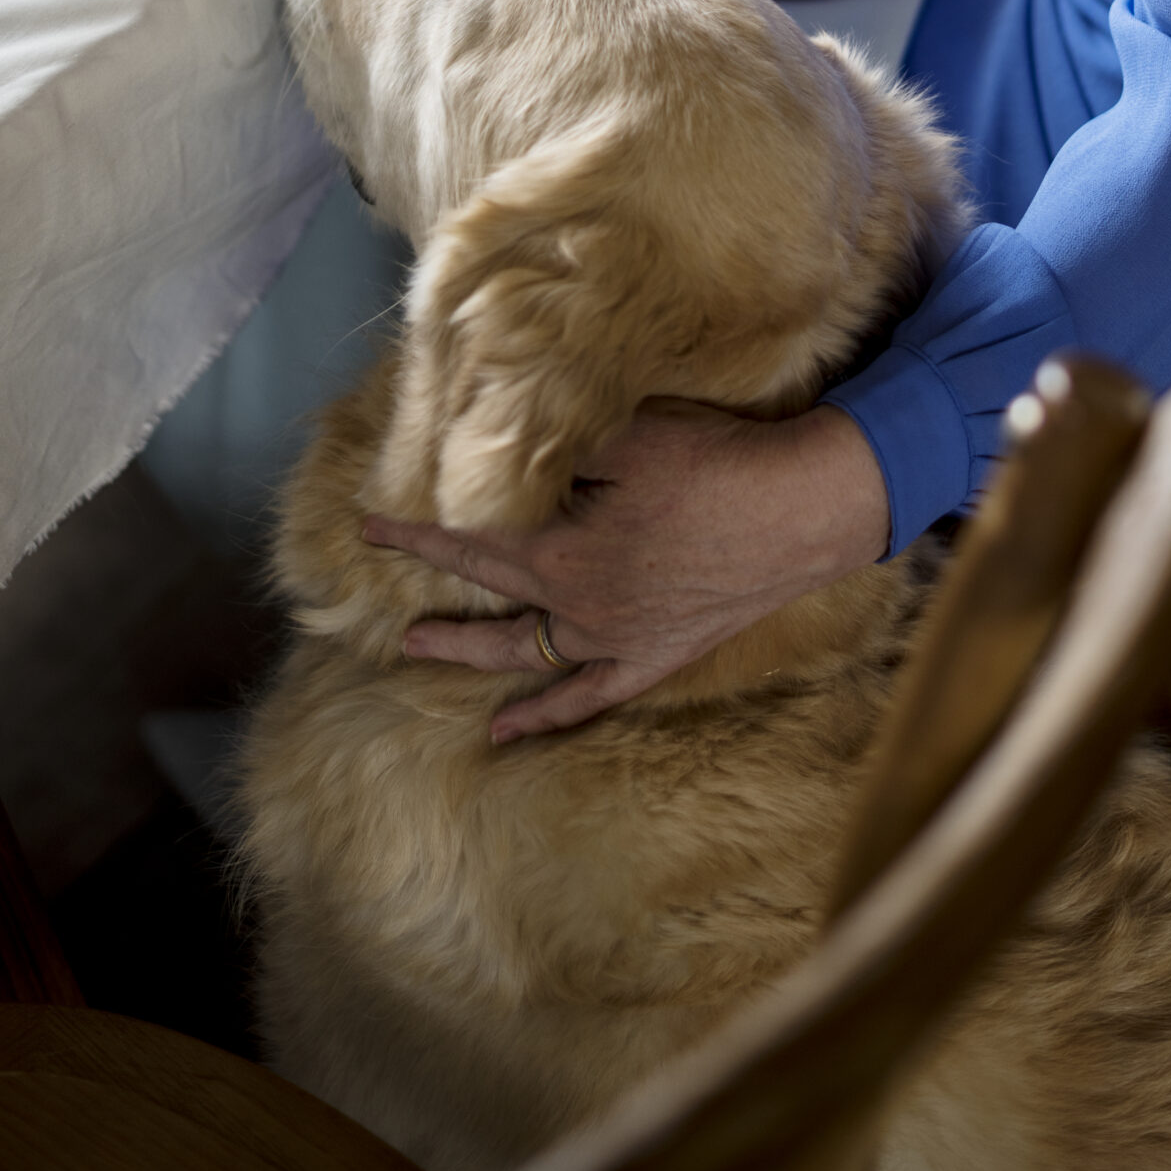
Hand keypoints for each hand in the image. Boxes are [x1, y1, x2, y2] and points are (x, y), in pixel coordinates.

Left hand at [367, 402, 889, 744]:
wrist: (800, 510)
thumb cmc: (714, 464)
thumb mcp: (629, 439)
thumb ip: (567, 454)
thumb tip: (523, 460)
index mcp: (563, 554)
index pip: (472, 546)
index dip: (417, 537)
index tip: (369, 528)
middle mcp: (580, 607)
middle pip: (488, 605)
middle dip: (433, 600)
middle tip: (385, 601)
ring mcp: (618, 640)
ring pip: (526, 655)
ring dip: (471, 652)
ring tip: (419, 651)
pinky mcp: (657, 655)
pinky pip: (591, 695)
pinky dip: (548, 714)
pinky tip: (510, 731)